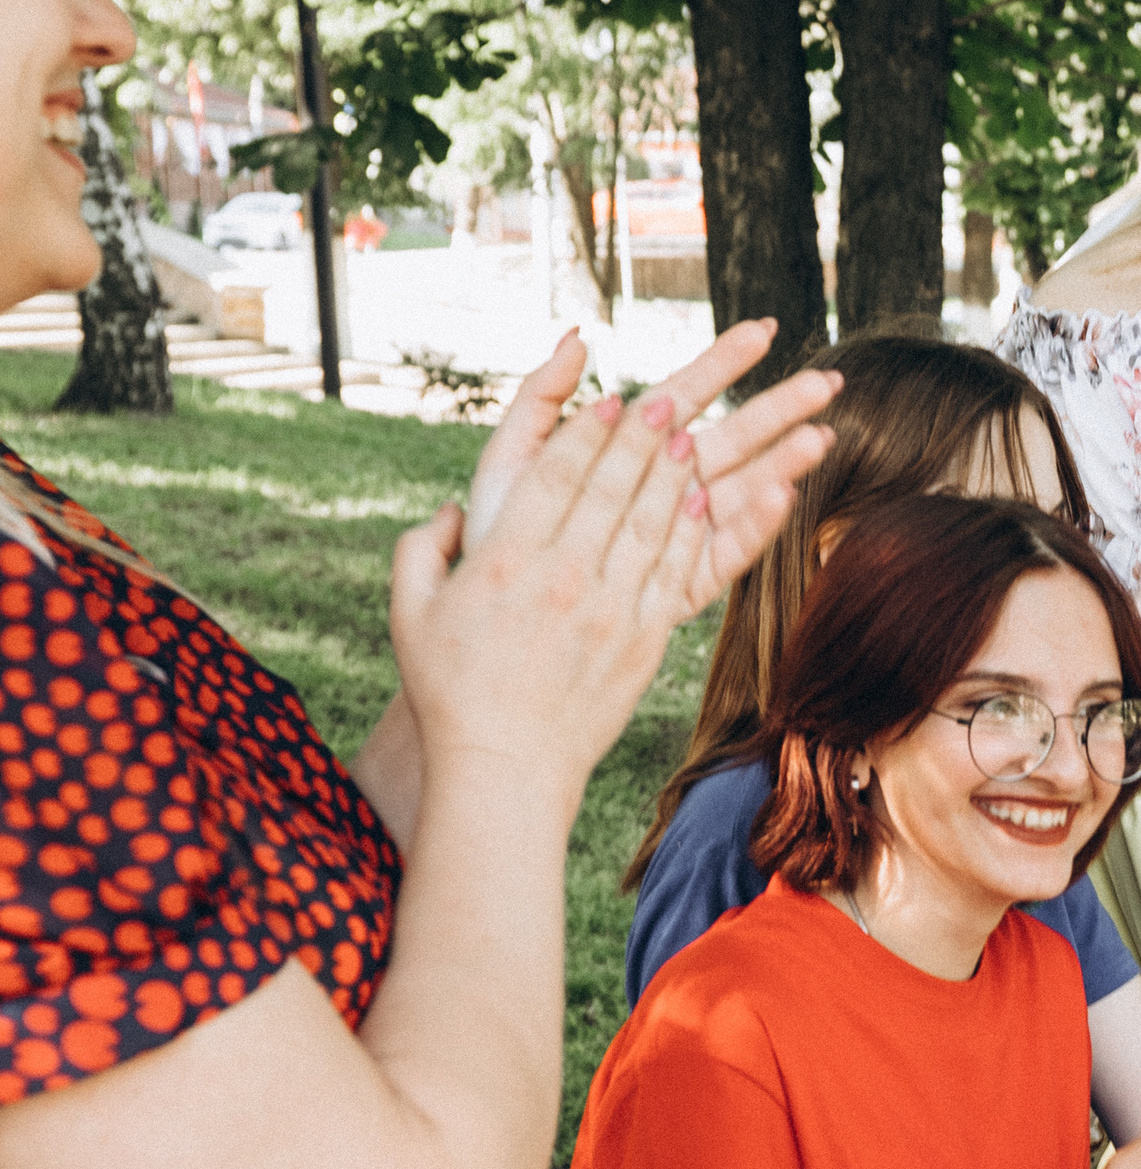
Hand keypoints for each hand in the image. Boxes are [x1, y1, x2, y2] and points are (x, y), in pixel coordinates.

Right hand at [391, 379, 834, 809]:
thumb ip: (422, 549)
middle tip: (666, 402)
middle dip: (641, 439)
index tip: (609, 402)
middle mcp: (562, 578)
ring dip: (673, 477)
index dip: (585, 434)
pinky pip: (675, 573)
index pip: (554, 477)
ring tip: (690, 440)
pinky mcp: (643, 642)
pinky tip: (703, 503)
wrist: (505, 767)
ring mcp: (609, 610)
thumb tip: (451, 511)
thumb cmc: (451, 690)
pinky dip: (691, 532)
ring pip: (651, 524)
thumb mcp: (410, 612)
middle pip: (611, 489)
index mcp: (504, 561)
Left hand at [462, 319, 841, 597]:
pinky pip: (726, 551)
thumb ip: (541, 398)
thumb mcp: (511, 459)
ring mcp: (677, 534)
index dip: (725, 360)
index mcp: (629, 448)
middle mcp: (662, 487)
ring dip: (783, 463)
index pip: (686, 392)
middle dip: (781, 408)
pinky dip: (756, 525)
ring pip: (742, 489)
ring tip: (822, 438)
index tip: (765, 329)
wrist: (494, 619)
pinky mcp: (682, 583)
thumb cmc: (500, 535)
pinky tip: (784, 496)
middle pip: (732, 437)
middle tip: (829, 382)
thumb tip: (578, 337)